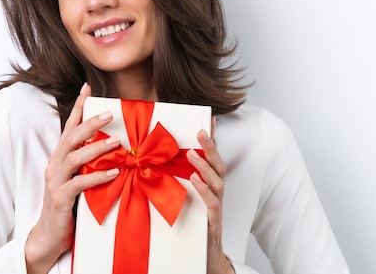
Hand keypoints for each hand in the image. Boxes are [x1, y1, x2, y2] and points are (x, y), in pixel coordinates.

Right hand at [24, 83, 120, 272]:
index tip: (87, 88)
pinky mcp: (60, 198)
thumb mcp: (77, 178)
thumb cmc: (67, 204)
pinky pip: (80, 184)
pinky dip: (98, 177)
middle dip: (90, 123)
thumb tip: (113, 145)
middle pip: (72, 137)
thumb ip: (89, 162)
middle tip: (110, 114)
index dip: (78, 107)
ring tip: (117, 141)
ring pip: (75, 157)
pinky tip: (114, 173)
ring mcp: (56, 181)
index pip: (69, 127)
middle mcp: (55, 164)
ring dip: (97, 148)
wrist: (49, 235)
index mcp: (59, 157)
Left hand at [187, 118, 234, 273]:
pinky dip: (204, 189)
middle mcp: (216, 190)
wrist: (202, 256)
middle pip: (218, 163)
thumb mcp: (182, 196)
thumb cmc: (191, 224)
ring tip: (193, 153)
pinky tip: (195, 180)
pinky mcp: (213, 219)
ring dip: (205, 165)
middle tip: (201, 130)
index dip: (213, 138)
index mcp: (209, 183)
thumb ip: (177, 179)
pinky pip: (212, 202)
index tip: (210, 119)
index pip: (212, 156)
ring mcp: (216, 204)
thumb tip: (157, 160)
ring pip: (217, 180)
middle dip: (211, 145)